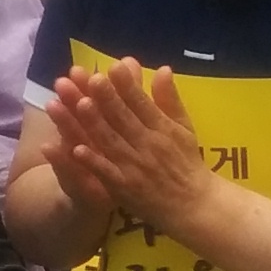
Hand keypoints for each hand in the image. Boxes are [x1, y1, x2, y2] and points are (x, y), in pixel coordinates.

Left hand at [51, 57, 216, 233]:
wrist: (195, 204)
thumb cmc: (187, 161)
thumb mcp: (184, 127)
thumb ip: (170, 99)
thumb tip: (164, 68)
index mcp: (163, 128)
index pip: (143, 103)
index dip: (128, 86)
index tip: (114, 66)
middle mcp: (148, 144)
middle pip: (124, 119)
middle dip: (108, 99)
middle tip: (93, 78)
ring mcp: (135, 166)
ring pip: (112, 141)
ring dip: (96, 124)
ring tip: (79, 104)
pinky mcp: (124, 187)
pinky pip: (106, 172)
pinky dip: (93, 161)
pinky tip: (76, 150)